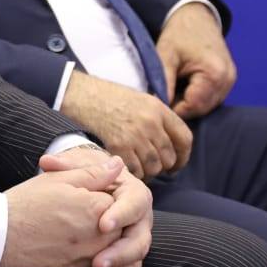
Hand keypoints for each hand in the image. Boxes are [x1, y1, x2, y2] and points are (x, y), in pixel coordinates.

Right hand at [0, 153, 123, 266]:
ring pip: (115, 251)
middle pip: (122, 228)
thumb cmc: (24, 204)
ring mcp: (89, 258)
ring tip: (78, 233)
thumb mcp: (57, 179)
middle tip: (81, 214)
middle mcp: (98, 236)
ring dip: (106, 243)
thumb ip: (93, 173)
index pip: (120, 201)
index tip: (88, 195)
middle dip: (109, 220)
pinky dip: (98, 263)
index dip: (106, 196)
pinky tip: (77, 252)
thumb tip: (118, 165)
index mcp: (95, 207)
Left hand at [39, 147, 153, 266]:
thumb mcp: (77, 166)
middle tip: (97, 262)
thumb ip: (64, 165)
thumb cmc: (84, 174)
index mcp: (134, 192)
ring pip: (136, 258)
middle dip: (120, 252)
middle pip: (140, 238)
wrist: (90, 189)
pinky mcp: (127, 255)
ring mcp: (136, 238)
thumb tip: (47, 162)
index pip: (136, 202)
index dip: (122, 214)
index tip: (102, 225)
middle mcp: (140, 218)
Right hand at [59, 70, 193, 178]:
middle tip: (151, 166)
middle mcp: (150, 122)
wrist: (81, 94)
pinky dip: (133, 173)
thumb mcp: (140, 100)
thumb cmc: (108, 97)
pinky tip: (125, 166)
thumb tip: (171, 143)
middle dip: (162, 166)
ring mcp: (135, 135)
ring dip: (147, 171)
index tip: (176, 163)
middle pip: (169, 157)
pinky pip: (135, 170)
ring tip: (137, 166)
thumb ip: (158, 119)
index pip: (185, 138)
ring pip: (154, 167)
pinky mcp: (119, 145)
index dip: (183, 156)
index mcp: (158, 109)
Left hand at [155, 3, 235, 119]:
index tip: (158, 104)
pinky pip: (212, 97)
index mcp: (214, 74)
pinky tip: (184, 85)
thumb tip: (157, 106)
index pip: (193, 107)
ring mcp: (230, 81)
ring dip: (189, 102)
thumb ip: (162, 82)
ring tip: (173, 88)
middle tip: (163, 96)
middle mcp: (227, 80)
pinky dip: (197, 96)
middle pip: (202, 108)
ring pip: (207, 105)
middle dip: (182, 107)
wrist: (196, 15)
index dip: (174, 109)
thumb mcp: (165, 56)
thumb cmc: (180, 33)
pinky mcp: (229, 79)